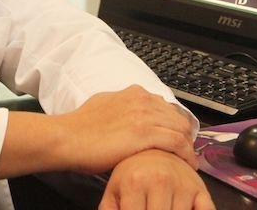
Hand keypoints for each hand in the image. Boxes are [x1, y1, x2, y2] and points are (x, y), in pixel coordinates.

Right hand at [0, 86, 196, 179]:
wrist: (68, 137)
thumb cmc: (80, 127)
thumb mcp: (103, 105)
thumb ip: (121, 106)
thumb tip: (126, 113)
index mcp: (133, 93)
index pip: (165, 106)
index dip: (172, 123)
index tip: (174, 136)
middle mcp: (142, 99)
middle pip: (177, 116)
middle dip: (183, 134)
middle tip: (184, 152)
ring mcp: (144, 115)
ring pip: (181, 128)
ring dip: (187, 146)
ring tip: (187, 160)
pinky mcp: (145, 133)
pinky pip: (178, 143)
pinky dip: (186, 154)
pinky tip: (187, 164)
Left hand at [99, 150, 214, 209]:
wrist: (154, 147)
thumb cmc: (132, 174)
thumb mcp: (114, 189)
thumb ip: (109, 209)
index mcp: (135, 182)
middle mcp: (160, 181)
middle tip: (150, 207)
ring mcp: (182, 184)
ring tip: (161, 205)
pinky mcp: (200, 189)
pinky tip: (183, 208)